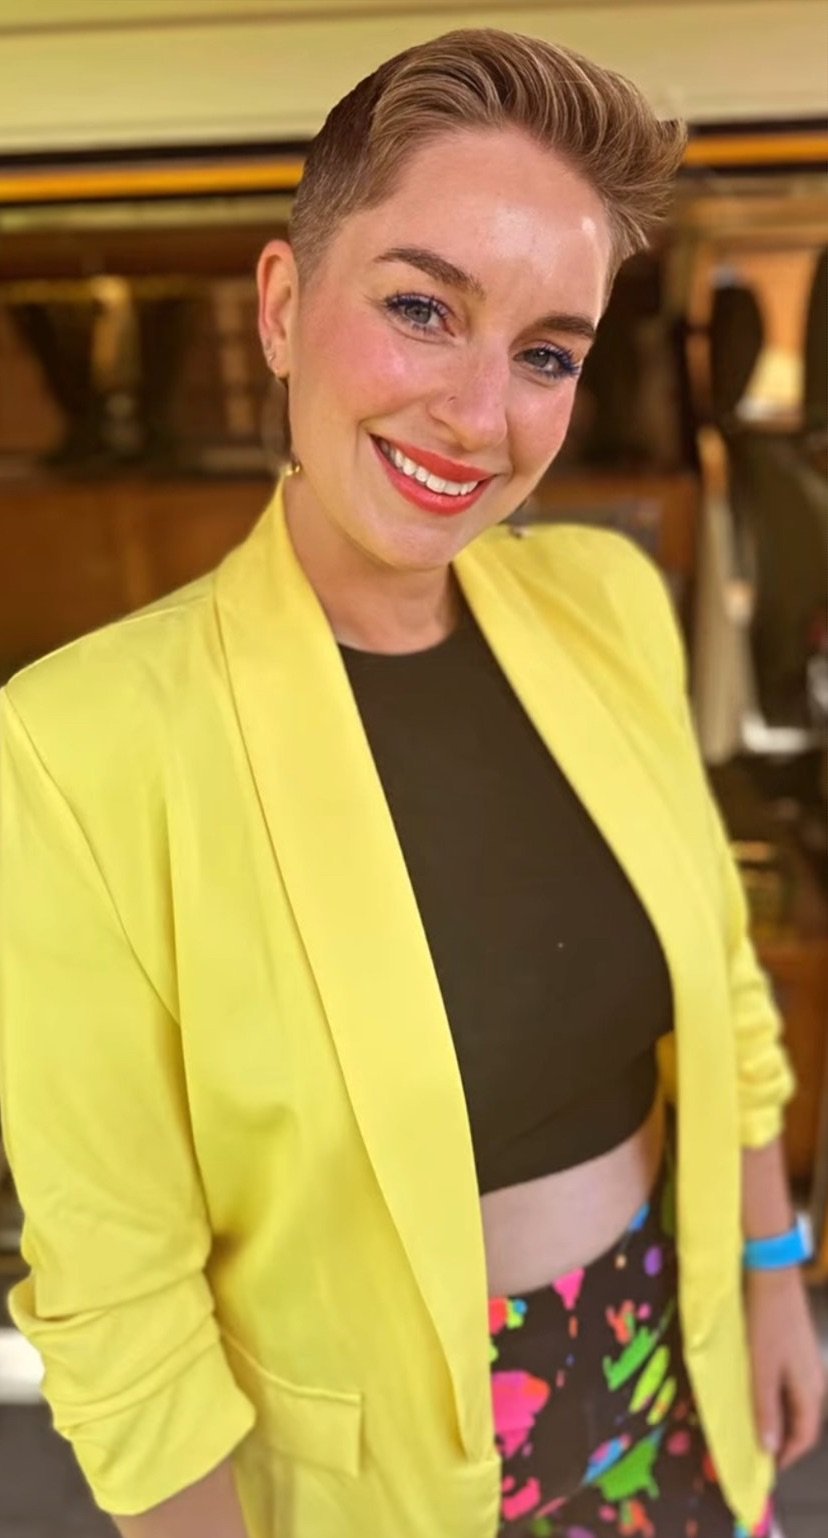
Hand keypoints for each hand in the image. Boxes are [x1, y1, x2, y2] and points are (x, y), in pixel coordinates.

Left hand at [745, 1266, 826, 1470]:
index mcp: (811, 1390)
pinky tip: (758, 1391)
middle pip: (803, 1420)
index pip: (804, 1436)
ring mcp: (808, 1362)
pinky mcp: (797, 1348)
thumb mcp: (762, 1369)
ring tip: (754, 1422)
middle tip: (757, 1447)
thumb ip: (766, 1408)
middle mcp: (815, 1379)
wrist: (772, 1275)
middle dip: (783, 1438)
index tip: (766, 1467)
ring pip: (796, 1402)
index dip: (787, 1455)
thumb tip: (770, 1447)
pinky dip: (777, 1396)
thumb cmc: (766, 1324)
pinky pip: (791, 1384)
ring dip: (779, 1416)